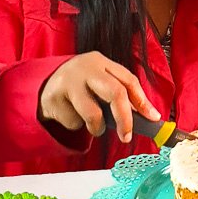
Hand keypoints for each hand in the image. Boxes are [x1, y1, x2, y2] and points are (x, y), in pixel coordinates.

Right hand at [38, 51, 160, 140]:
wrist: (44, 83)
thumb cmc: (82, 86)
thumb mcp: (100, 83)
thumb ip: (121, 95)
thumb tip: (150, 118)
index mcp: (102, 62)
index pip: (128, 80)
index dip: (143, 101)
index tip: (153, 119)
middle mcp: (86, 68)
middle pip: (115, 93)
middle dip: (125, 118)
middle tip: (126, 136)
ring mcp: (69, 81)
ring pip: (93, 114)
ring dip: (96, 128)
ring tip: (92, 125)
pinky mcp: (54, 97)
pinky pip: (74, 122)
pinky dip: (76, 125)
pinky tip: (70, 114)